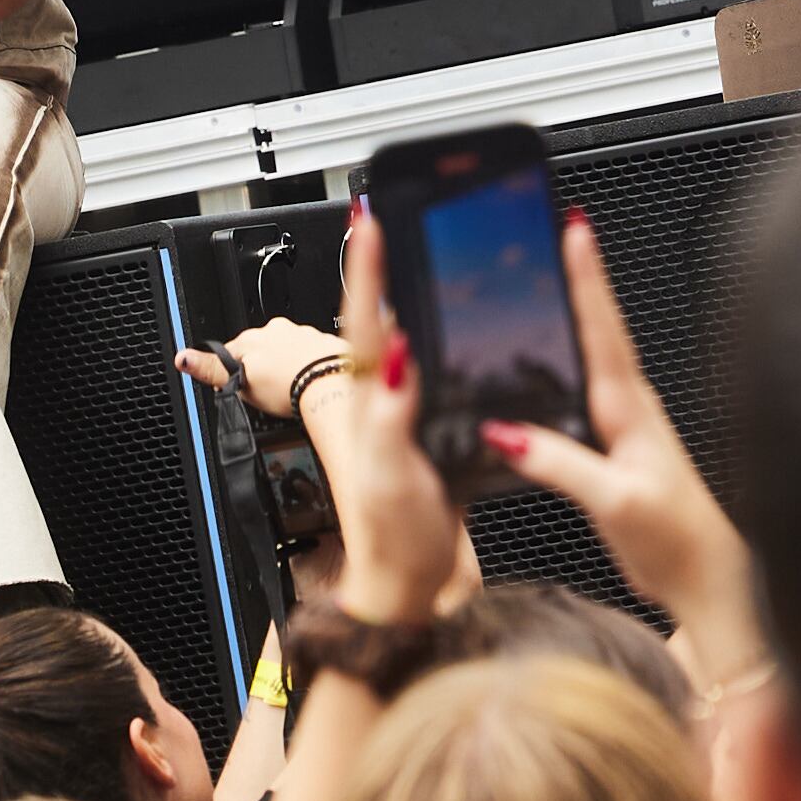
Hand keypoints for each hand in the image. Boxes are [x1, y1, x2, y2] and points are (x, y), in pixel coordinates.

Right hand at [176, 314, 343, 422]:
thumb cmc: (288, 385)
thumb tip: (182, 358)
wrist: (331, 385)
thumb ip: (212, 370)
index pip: (232, 352)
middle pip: (260, 351)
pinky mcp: (325, 347)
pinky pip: (312, 357)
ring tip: (289, 392)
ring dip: (286, 367)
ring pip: (287, 352)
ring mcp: (304, 336)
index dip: (232, 373)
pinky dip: (309, 369)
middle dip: (261, 369)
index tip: (237, 387)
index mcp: (253, 337)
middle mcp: (279, 331)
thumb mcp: (241, 382)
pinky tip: (309, 385)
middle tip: (266, 394)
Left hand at [298, 204, 467, 633]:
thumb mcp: (392, 476)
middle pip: (374, 321)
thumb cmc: (397, 537)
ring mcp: (400, 414)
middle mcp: (380, 403)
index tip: (369, 225)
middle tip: (376, 217)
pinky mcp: (422, 429)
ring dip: (393, 294)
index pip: (366, 325)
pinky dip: (425, 336)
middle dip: (374, 267)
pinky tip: (435, 323)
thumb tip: (397, 354)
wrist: (410, 582)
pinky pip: (421, 369)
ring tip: (396, 251)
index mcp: (370, 407)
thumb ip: (390, 416)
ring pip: (396, 340)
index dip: (368, 273)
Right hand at [478, 208, 755, 658]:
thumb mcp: (615, 502)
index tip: (574, 228)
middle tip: (557, 227)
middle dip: (579, 274)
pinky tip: (547, 360)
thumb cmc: (677, 542)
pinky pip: (585, 386)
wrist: (708, 580)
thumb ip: (562, 466)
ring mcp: (626, 424)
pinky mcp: (617, 445)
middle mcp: (630, 407)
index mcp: (630, 411)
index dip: (587, 277)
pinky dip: (567, 359)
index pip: (603, 328)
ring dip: (575, 310)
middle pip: (599, 326)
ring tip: (551, 272)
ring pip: (594, 352)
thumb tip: (507, 432)